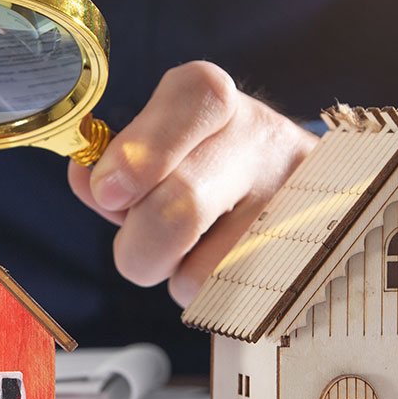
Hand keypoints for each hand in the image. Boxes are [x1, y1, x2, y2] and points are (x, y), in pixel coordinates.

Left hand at [69, 61, 317, 306]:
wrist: (298, 190)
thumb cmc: (204, 168)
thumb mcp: (158, 151)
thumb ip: (114, 166)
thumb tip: (89, 183)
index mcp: (211, 99)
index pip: (193, 100)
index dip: (141, 150)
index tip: (108, 192)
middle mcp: (260, 137)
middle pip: (185, 204)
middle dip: (138, 245)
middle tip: (135, 249)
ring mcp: (293, 197)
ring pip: (205, 270)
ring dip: (176, 275)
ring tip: (192, 251)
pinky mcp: (308, 251)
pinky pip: (233, 299)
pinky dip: (209, 296)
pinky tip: (223, 264)